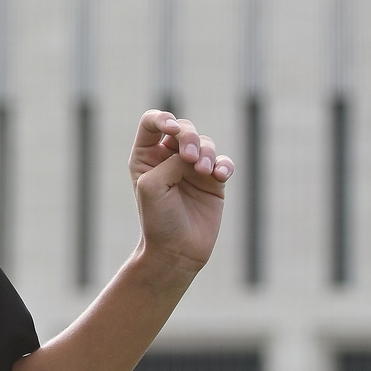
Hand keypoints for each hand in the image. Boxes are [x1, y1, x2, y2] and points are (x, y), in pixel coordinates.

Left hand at [128, 110, 233, 272]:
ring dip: (207, 152)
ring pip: (205, 143)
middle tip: (190, 159)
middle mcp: (169, 157)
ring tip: (205, 172)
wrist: (176, 251)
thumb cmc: (158, 218)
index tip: (172, 129)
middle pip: (183, 129)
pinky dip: (224, 164)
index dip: (163, 119)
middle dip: (189, 137)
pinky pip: (223, 162)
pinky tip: (220, 175)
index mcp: (146, 154)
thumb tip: (196, 153)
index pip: (153, 122)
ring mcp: (192, 168)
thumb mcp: (153, 185)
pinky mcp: (213, 181)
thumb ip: (172, 161)